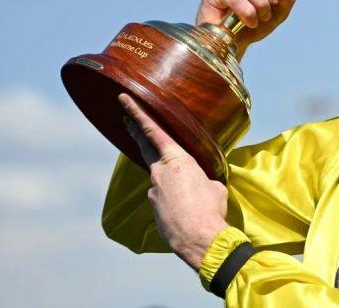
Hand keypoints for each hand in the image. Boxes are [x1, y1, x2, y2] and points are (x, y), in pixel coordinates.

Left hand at [119, 93, 229, 271]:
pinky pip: (163, 198)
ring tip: (189, 192)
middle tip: (127, 122)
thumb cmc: (210, 208)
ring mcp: (153, 191)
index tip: (124, 100)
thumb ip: (204, 178)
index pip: (153, 131)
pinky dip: (173, 200)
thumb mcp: (215, 186)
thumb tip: (202, 184)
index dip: (137, 114)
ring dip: (170, 181)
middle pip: (145, 148)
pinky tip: (186, 210)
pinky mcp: (153, 209)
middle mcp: (159, 172)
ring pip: (160, 179)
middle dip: (136, 132)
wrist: (199, 238)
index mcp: (177, 160)